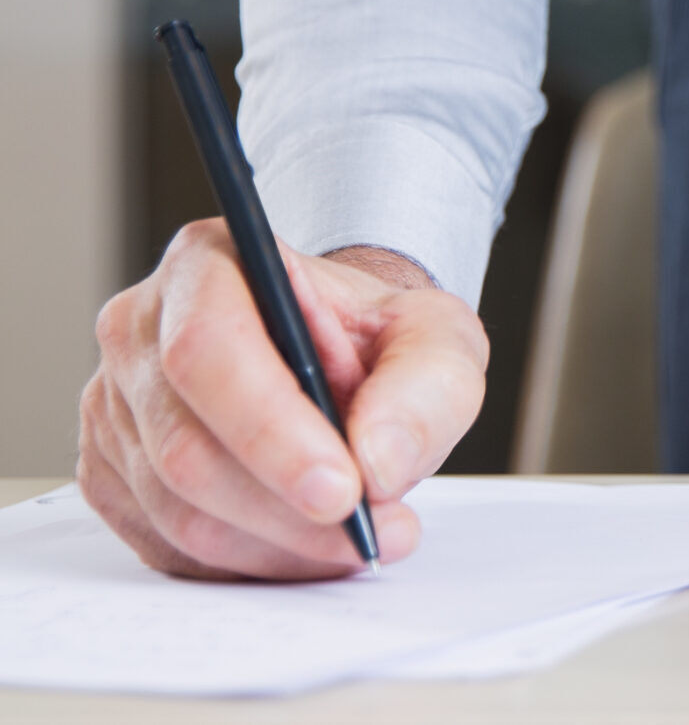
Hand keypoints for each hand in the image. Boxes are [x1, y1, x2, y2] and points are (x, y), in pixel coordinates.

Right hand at [80, 222, 486, 578]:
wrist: (341, 358)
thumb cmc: (376, 339)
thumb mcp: (436, 335)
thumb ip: (427, 385)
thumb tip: (378, 463)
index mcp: (207, 266)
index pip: (209, 349)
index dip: (270, 429)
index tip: (343, 488)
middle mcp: (141, 333)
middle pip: (186, 447)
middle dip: (287, 509)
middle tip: (374, 531)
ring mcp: (115, 409)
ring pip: (176, 509)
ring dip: (278, 544)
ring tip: (360, 540)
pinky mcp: (112, 476)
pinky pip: (169, 545)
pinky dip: (251, 561)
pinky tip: (310, 548)